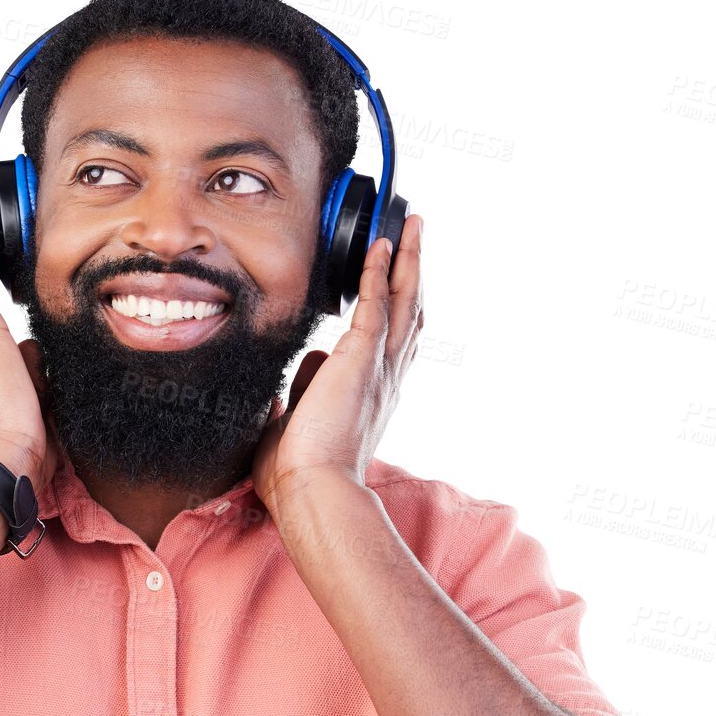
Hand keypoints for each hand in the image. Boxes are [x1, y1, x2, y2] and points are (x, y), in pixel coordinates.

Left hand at [252, 214, 423, 516]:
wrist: (311, 490)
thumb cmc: (299, 473)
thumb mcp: (300, 424)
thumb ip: (305, 395)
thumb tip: (302, 376)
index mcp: (373, 394)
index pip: (391, 341)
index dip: (398, 307)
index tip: (398, 280)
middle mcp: (386, 377)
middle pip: (410, 311)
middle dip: (414, 270)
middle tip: (416, 236)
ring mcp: (378, 367)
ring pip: (403, 300)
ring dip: (407, 259)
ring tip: (409, 225)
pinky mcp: (361, 360)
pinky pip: (376, 304)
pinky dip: (379, 272)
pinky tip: (381, 245)